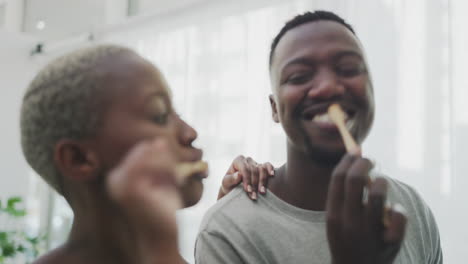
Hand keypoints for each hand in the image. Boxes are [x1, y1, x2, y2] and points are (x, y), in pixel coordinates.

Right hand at [106, 138, 183, 263]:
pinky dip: (169, 169)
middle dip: (165, 160)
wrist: (160, 237)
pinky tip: (173, 182)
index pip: (142, 149)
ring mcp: (121, 182)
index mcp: (117, 175)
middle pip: (146, 148)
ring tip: (174, 181)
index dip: (162, 156)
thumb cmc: (161, 209)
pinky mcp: (132, 187)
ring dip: (168, 165)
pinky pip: (154, 163)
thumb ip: (159, 160)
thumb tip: (159, 140)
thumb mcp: (160, 179)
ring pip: (151, 153)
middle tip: (174, 178)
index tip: (171, 174)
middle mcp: (114, 177)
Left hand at [218, 155, 273, 199]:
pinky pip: (268, 165)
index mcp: (238, 161)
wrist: (234, 190)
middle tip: (254, 196)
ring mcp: (256, 163)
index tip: (248, 190)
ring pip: (262, 169)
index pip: (244, 168)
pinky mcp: (263, 168)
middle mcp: (248, 160)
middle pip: (254, 170)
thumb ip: (231, 179)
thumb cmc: (229, 186)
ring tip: (262, 192)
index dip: (247, 179)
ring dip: (262, 181)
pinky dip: (270, 169)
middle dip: (254, 184)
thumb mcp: (226, 184)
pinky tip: (272, 175)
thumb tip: (239, 175)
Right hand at [326, 154, 406, 263]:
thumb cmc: (347, 238)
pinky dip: (398, 209)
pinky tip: (394, 210)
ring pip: (378, 193)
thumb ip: (343, 194)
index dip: (348, 160)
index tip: (356, 151)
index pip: (338, 178)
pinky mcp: (389, 243)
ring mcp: (369, 233)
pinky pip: (398, 216)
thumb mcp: (337, 218)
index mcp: (334, 214)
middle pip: (356, 180)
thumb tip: (354, 157)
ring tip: (381, 183)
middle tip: (370, 161)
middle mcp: (349, 222)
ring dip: (382, 182)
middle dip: (365, 163)